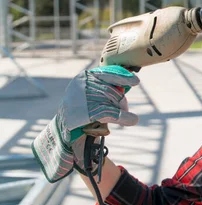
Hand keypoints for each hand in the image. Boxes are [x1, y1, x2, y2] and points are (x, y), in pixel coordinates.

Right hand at [32, 65, 139, 182]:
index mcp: (83, 78)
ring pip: (110, 100)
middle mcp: (81, 85)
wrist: (62, 132)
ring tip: (125, 116)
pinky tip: (131, 120)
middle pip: (111, 89)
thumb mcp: (94, 96)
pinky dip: (122, 116)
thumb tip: (125, 87)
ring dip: (121, 109)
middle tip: (124, 109)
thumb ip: (107, 89)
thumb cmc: (81, 112)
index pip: (106, 72)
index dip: (123, 76)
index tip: (136, 81)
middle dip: (121, 99)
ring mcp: (80, 98)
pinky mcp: (82, 112)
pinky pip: (109, 112)